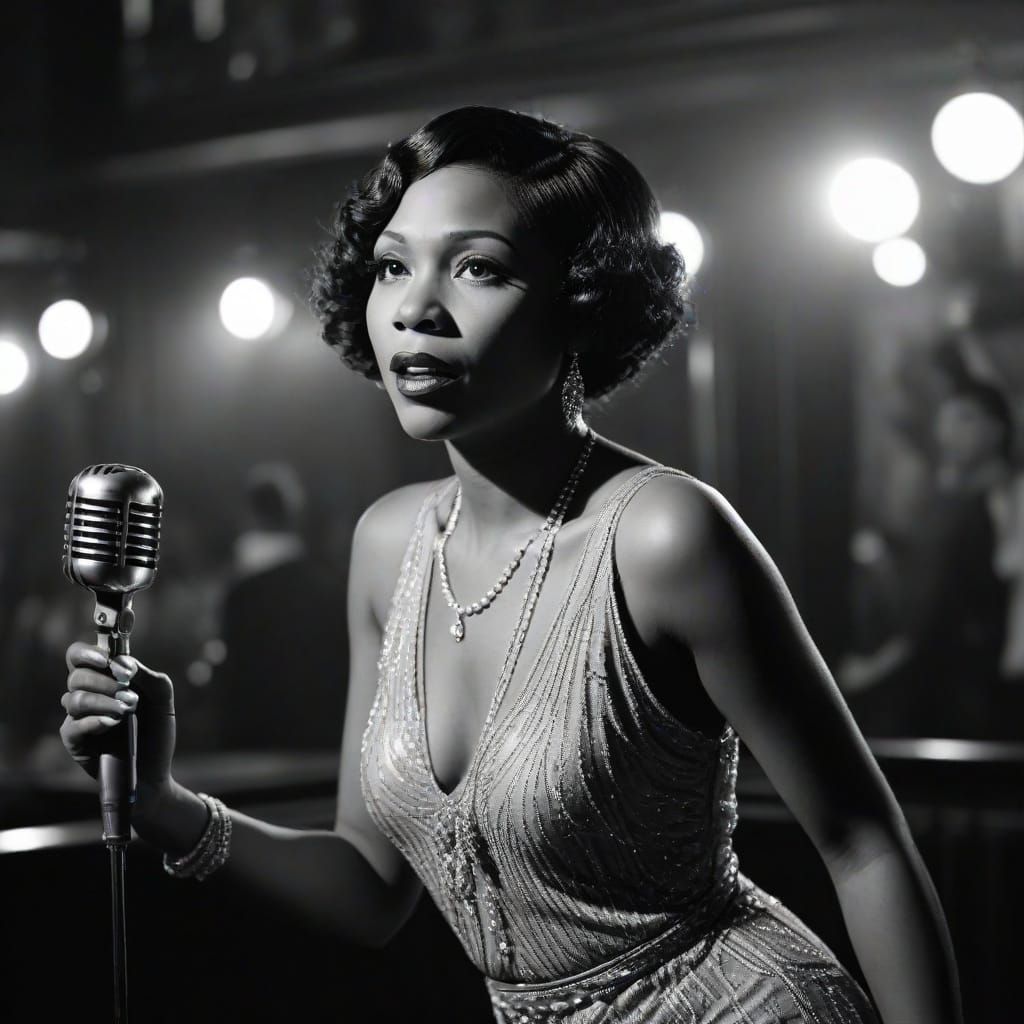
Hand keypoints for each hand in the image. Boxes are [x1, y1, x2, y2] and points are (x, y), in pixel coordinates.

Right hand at [60, 642, 176, 813]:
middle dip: (102, 680)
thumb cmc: (157, 733)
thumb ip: (148, 676)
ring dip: (102, 700)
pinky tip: (111, 723)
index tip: (106, 659)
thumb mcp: (162, 700)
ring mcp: (79, 718)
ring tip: (126, 711)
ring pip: (73, 698)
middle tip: (127, 693)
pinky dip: (93, 721)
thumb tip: (123, 661)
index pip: (81, 656)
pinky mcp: (74, 741)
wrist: (154, 772)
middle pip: (76, 675)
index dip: (87, 653)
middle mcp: (89, 695)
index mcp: (106, 679)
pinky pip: (72, 726)